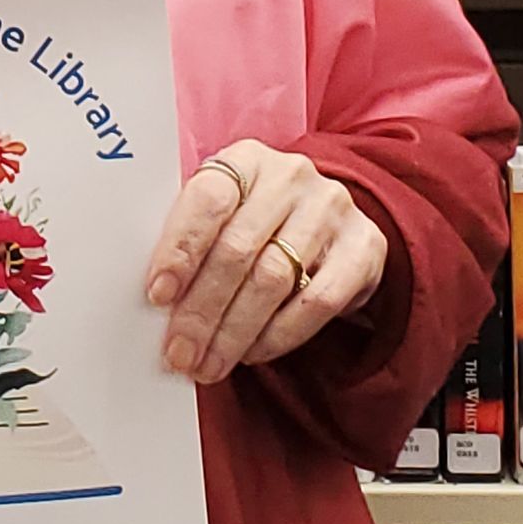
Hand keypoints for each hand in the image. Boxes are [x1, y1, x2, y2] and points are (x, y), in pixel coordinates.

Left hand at [143, 141, 386, 383]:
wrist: (332, 220)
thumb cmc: (258, 220)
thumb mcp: (226, 213)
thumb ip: (194, 241)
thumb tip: (158, 302)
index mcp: (246, 159)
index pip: (208, 198)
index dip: (180, 249)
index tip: (158, 295)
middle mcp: (292, 176)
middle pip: (238, 248)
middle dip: (202, 310)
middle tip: (180, 352)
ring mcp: (332, 209)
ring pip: (274, 280)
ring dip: (234, 332)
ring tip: (209, 364)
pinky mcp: (364, 246)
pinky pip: (318, 301)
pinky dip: (279, 335)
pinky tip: (253, 353)